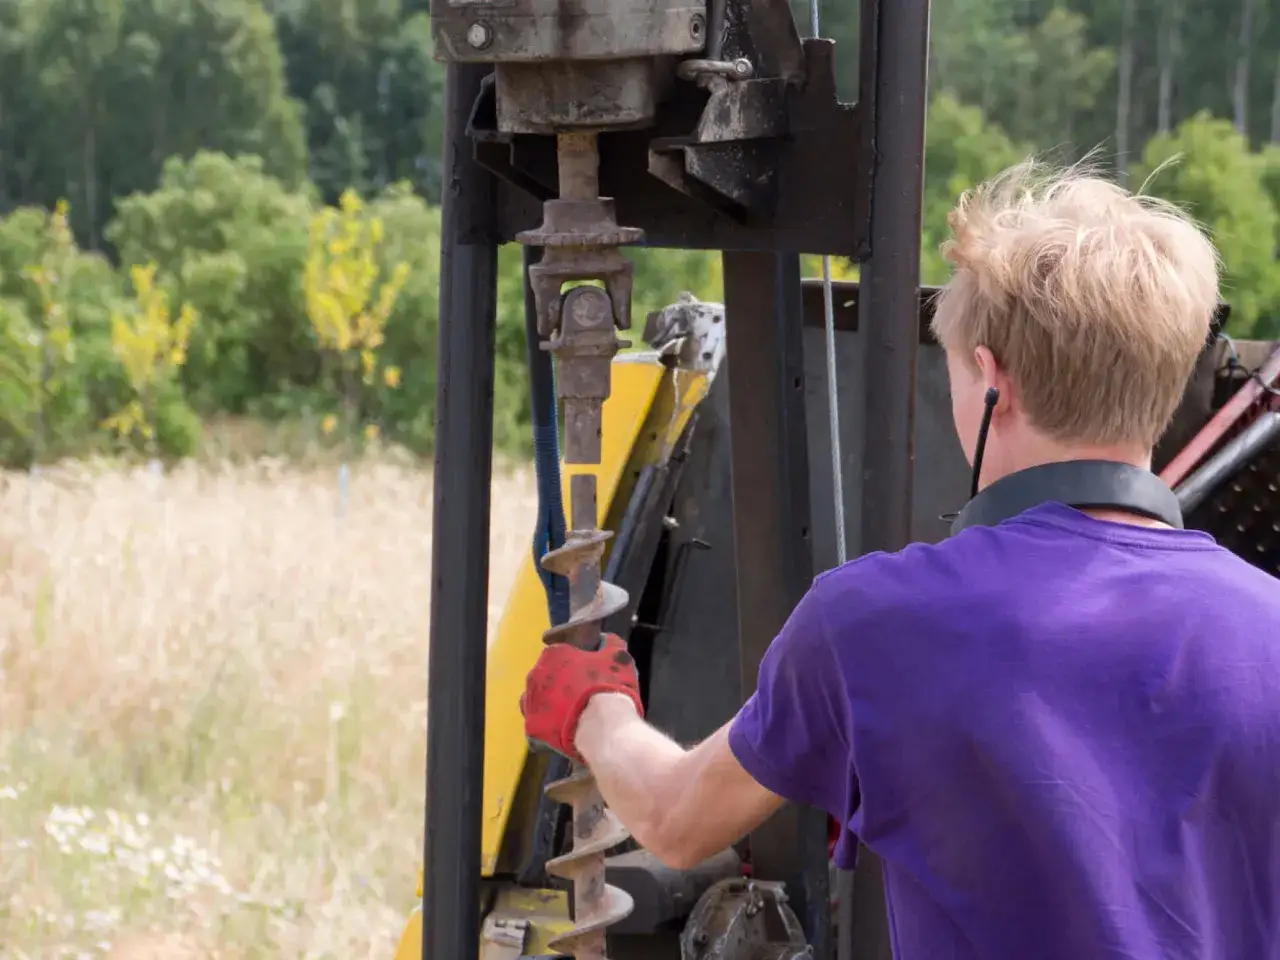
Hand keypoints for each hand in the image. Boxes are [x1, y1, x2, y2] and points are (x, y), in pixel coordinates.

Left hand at [520, 633, 643, 762]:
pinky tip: (568, 732)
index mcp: (553, 654)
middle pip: (547, 677)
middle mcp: (535, 675)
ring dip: (552, 705)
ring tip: (573, 716)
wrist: (603, 727)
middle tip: (583, 696)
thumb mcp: (618, 657)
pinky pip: (540, 725)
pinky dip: (551, 728)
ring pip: (539, 701)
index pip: (561, 653)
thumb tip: (606, 639)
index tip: (589, 674)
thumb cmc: (608, 686)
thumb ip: (610, 643)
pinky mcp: (532, 729)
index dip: (576, 663)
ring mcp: (530, 703)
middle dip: (562, 684)